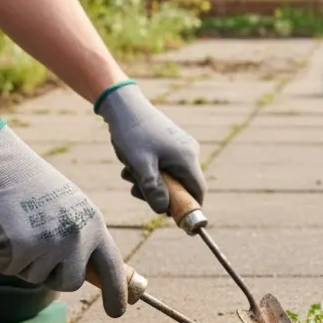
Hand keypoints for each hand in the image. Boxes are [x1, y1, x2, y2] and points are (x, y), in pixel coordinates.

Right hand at [0, 123, 129, 317]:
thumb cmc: (34, 185)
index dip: (117, 293)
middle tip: (37, 249)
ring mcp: (50, 244)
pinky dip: (1, 254)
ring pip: (35, 277)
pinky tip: (3, 228)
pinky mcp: (20, 249)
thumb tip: (87, 272)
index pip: (112, 266)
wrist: (2, 165)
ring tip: (20, 227)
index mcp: (94, 224)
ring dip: (23, 261)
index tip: (118, 312)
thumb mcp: (72, 206)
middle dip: (53, 276)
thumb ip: (83, 236)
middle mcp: (77, 237)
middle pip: (70, 282)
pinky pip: (9, 269)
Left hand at [96, 82, 207, 214]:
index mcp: (187, 159)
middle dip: (160, 193)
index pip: (197, 192)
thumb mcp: (140, 165)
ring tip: (128, 174)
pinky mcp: (170, 144)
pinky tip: (131, 164)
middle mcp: (189, 153)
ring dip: (149, 182)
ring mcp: (180, 147)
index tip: (169, 216)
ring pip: (170, 176)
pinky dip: (149, 170)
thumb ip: (152, 189)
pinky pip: (164, 166)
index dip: (187, 207)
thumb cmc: (133, 134)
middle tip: (136, 191)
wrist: (124, 105)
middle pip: (182, 186)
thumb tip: (162, 210)